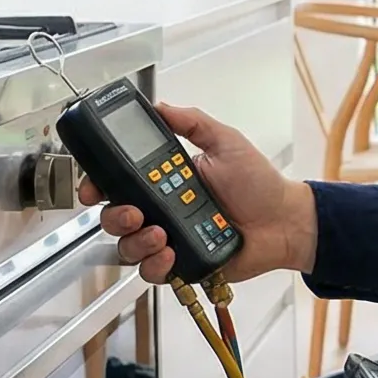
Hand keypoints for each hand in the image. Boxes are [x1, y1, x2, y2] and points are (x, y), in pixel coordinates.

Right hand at [77, 103, 318, 282]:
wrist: (284, 221)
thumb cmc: (259, 184)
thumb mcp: (225, 142)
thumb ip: (192, 122)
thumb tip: (161, 106)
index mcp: (164, 180)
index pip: (118, 182)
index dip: (97, 185)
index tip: (93, 186)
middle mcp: (161, 210)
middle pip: (114, 217)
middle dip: (115, 215)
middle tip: (135, 211)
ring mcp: (169, 239)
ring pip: (128, 247)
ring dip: (136, 241)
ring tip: (160, 233)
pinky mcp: (181, 264)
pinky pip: (152, 271)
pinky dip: (154, 265)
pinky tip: (169, 254)